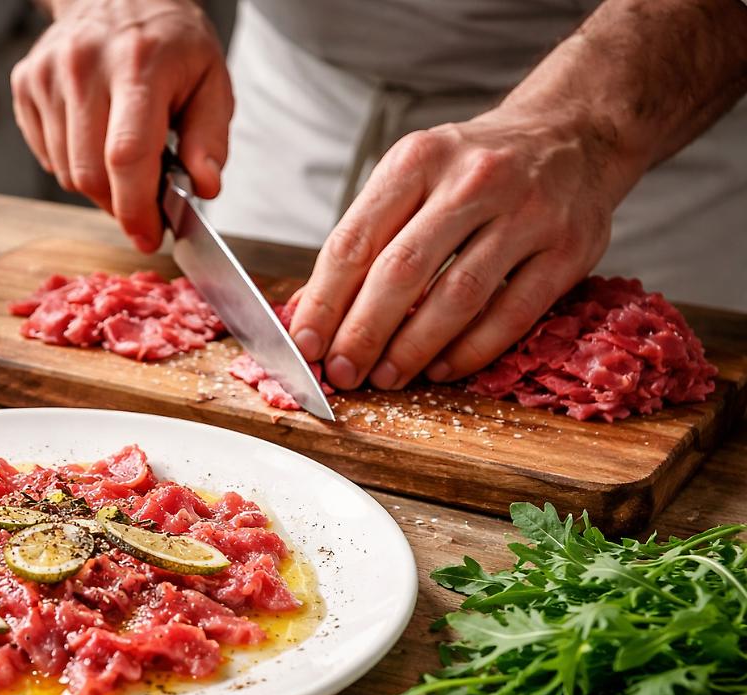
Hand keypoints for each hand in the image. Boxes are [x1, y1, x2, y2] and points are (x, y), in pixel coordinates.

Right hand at [11, 0, 231, 250]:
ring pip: (66, 172)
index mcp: (137, 65)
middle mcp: (84, 66)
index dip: (136, 208)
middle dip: (119, 205)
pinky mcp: (26, 84)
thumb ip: (210, 137)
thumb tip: (205, 187)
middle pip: (90, 174)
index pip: (127, 155)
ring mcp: (47, 75)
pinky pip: (47, 156)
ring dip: (98, 186)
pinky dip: (74, 164)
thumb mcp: (211, 79)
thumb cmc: (169, 42)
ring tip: (124, 161)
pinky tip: (96, 139)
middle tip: (144, 203)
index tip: (149, 236)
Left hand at [288, 107, 638, 389]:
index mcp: (419, 159)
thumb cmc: (474, 168)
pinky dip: (471, 350)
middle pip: (402, 270)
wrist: (574, 133)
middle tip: (342, 371)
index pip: (355, 239)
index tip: (305, 345)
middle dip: (363, 331)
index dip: (324, 300)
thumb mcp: (413, 178)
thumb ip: (363, 239)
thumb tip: (306, 312)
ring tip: (386, 377)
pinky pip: (513, 314)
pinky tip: (441, 369)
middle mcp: (473, 180)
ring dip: (414, 348)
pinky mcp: (569, 249)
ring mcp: (527, 213)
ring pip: (458, 295)